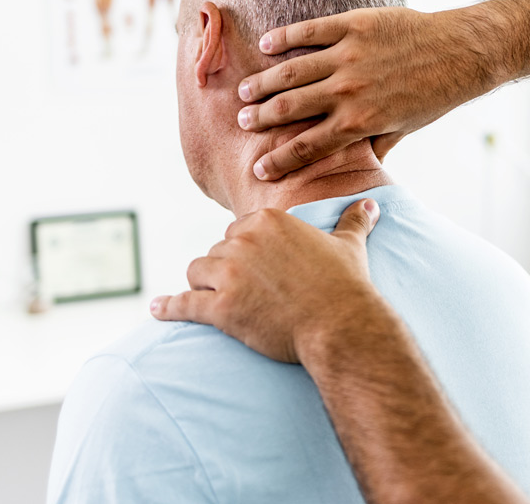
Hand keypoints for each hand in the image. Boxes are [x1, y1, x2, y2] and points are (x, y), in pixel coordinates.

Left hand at [150, 199, 380, 363]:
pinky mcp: (221, 307)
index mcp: (269, 220)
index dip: (245, 251)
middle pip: (217, 249)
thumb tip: (372, 203)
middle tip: (244, 290)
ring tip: (216, 299)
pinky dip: (169, 307)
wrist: (342, 325)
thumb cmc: (346, 285)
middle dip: (226, 268)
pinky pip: (184, 304)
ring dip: (204, 284)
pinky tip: (157, 308)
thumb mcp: (349, 246)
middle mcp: (244, 240)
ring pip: (199, 271)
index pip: (239, 229)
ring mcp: (230, 273)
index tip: (256, 267)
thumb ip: (354, 221)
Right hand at [237, 6, 500, 180]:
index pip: (307, 147)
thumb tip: (353, 171)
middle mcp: (348, 91)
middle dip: (260, 119)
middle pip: (288, 109)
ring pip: (291, 71)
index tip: (259, 169)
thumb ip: (373, 148)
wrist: (461, 53)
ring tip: (243, 90)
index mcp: (359, 122)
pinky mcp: (355, 25)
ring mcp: (349, 56)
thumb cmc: (432, 95)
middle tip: (242, 122)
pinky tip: (266, 45)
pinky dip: (284, 38)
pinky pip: (310, 31)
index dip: (279, 161)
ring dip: (263, 82)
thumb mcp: (403, 130)